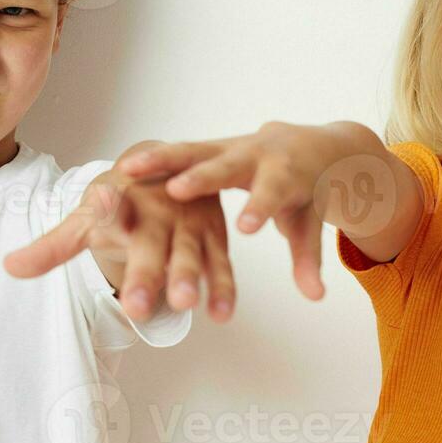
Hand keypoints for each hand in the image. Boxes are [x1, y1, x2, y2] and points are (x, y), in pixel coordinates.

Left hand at [3, 145, 235, 322]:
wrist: (170, 170)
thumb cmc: (122, 202)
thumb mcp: (87, 221)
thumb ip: (53, 247)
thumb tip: (8, 267)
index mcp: (121, 206)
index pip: (109, 209)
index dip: (106, 208)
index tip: (104, 203)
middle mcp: (155, 214)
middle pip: (149, 246)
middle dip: (145, 274)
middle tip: (136, 305)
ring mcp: (187, 226)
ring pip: (188, 255)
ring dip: (188, 278)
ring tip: (185, 304)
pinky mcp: (213, 238)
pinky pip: (220, 266)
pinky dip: (222, 289)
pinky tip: (222, 314)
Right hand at [115, 121, 386, 300]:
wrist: (307, 146)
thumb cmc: (305, 191)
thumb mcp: (308, 223)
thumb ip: (308, 259)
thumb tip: (316, 296)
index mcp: (285, 175)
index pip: (273, 192)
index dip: (259, 208)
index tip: (246, 228)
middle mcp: (255, 156)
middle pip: (228, 166)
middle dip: (203, 177)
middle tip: (177, 190)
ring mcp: (228, 147)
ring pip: (194, 151)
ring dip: (162, 159)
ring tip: (130, 170)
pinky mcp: (209, 147)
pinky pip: (177, 151)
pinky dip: (153, 157)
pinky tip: (124, 167)